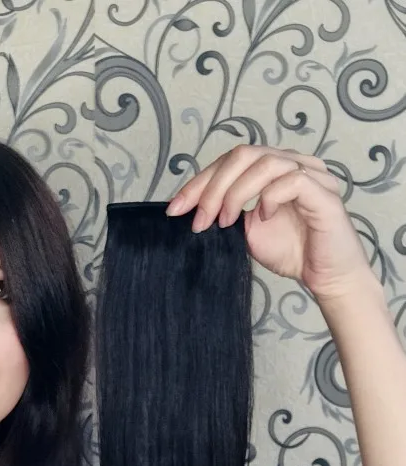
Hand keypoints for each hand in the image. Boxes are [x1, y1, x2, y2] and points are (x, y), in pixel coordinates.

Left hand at [166, 145, 376, 304]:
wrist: (325, 276)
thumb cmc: (291, 250)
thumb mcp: (245, 230)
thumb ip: (225, 212)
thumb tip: (189, 209)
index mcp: (273, 168)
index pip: (229, 162)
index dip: (198, 182)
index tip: (174, 209)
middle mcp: (293, 164)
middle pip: (243, 155)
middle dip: (212, 188)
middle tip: (200, 221)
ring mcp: (312, 175)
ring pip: (265, 163)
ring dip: (235, 193)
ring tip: (225, 222)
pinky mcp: (325, 194)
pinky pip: (293, 180)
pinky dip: (269, 197)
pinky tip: (262, 217)